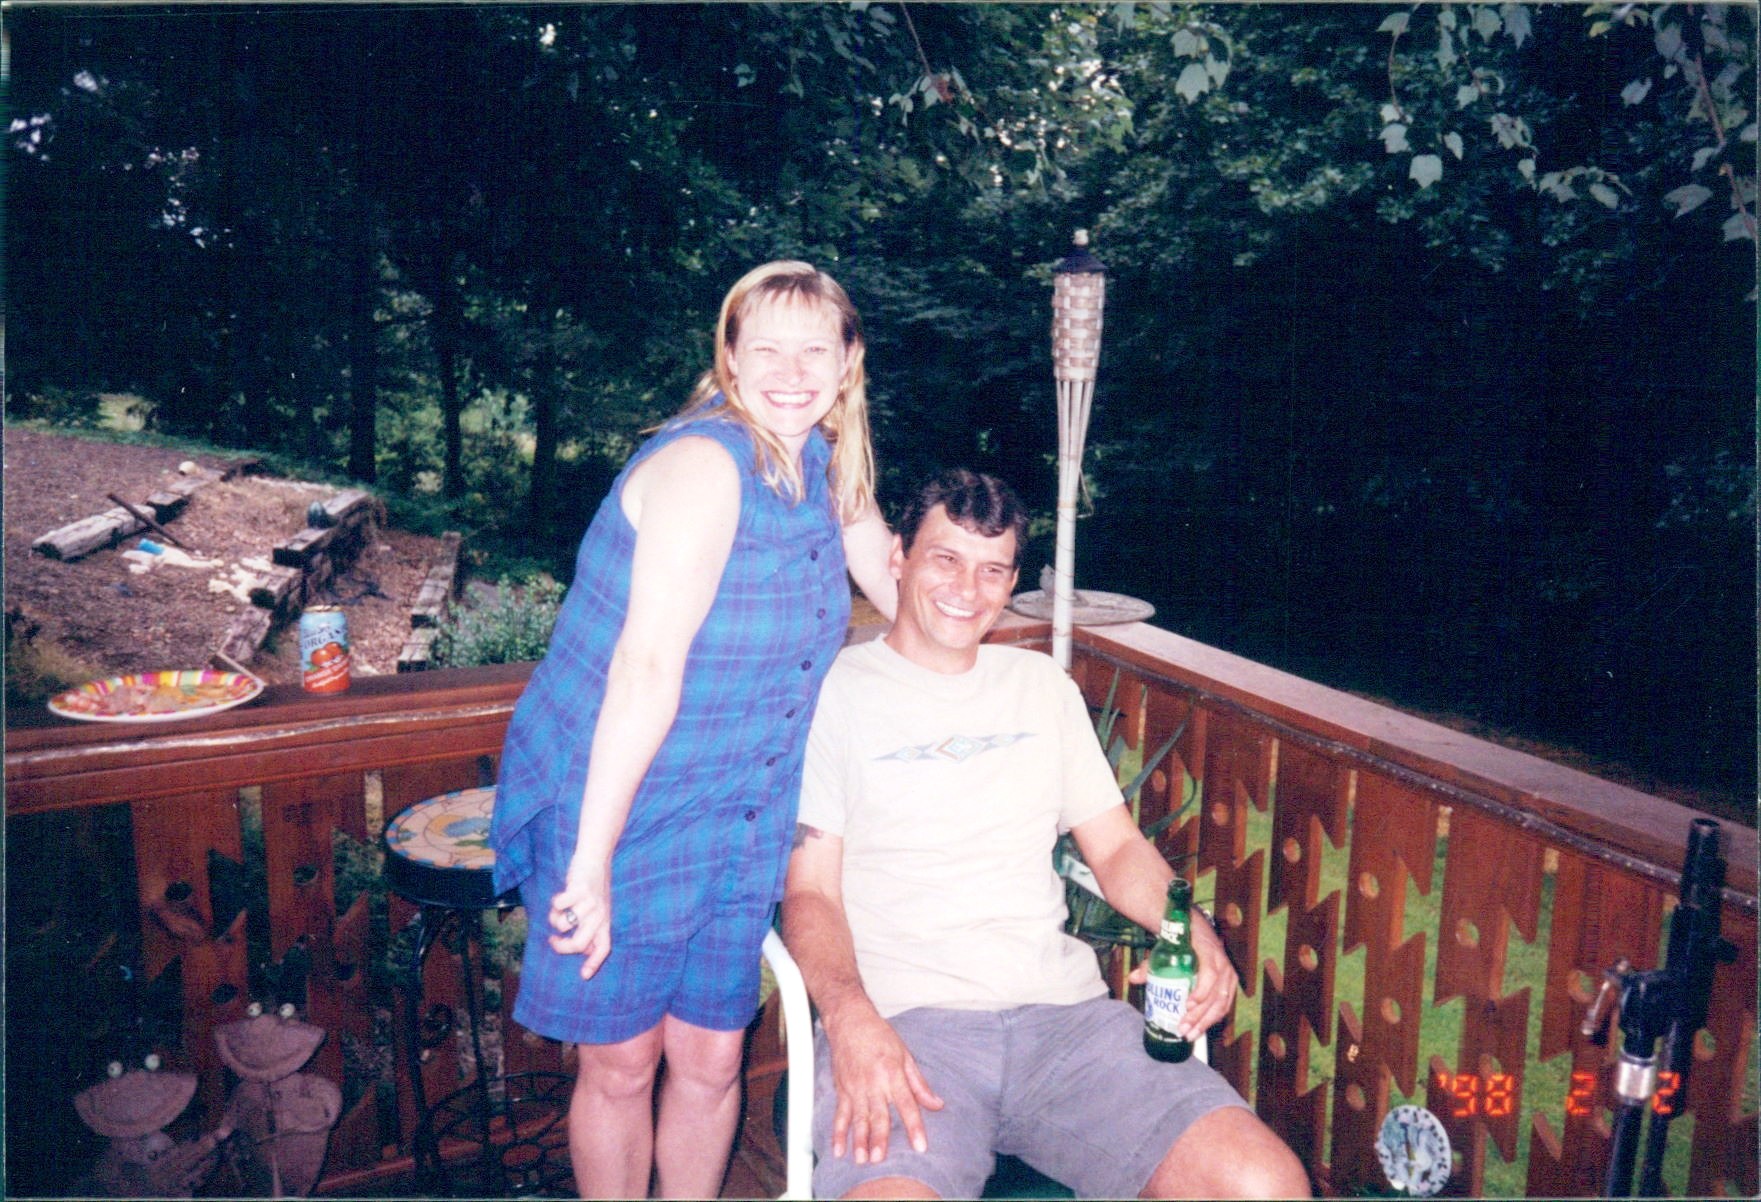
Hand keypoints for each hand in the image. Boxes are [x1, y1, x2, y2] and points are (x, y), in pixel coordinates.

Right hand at [548, 858, 611, 978]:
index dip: (594, 963)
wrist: (595, 857)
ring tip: (558, 911)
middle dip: (561, 947)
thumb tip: (584, 951)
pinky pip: (558, 906)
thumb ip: (592, 928)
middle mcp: (599, 914)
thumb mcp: (599, 908)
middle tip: (553, 940)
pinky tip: (559, 898)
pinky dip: (554, 904)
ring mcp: (590, 902)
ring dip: (554, 919)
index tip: (584, 976)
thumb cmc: (593, 886)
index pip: (603, 947)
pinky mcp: (579, 889)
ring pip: (563, 925)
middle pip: (578, 944)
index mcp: (605, 920)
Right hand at [823, 1006, 943, 1164]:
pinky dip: (837, 1133)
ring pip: (858, 1119)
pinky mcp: (842, 1090)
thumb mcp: (905, 1055)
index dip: (914, 1126)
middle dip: (879, 1138)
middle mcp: (873, 1083)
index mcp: (892, 1073)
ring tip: (861, 1160)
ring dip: (859, 1140)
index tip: (920, 1145)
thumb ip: (919, 1084)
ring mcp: (855, 1088)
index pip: (906, 1104)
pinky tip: (838, 1150)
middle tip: (880, 1160)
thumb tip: (936, 1104)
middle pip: (878, 1115)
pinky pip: (839, 1115)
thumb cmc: (879, 1036)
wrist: (849, 1021)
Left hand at [1127, 915, 1239, 1040]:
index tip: (1187, 1006)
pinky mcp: (1230, 985)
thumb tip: (1133, 978)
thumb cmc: (1181, 942)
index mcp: (1208, 952)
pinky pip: (1224, 1006)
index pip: (1210, 974)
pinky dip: (1212, 1020)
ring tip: (1189, 1035)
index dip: (1201, 992)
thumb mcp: (1166, 948)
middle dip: (1199, 1016)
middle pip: (1215, 995)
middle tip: (1182, 1029)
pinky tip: (1199, 1030)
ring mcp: (1229, 975)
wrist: (1198, 931)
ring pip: (1221, 1004)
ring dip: (1205, 1023)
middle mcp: (1223, 964)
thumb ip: (1150, 964)